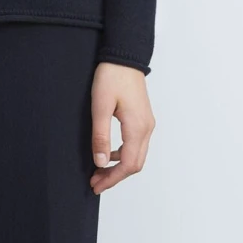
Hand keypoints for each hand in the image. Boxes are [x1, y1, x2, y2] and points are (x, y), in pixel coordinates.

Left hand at [90, 62, 153, 192]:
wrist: (124, 56)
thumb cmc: (111, 77)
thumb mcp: (100, 106)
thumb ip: (101, 136)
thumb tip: (100, 162)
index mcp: (137, 128)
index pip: (127, 165)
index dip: (111, 179)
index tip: (95, 186)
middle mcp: (146, 128)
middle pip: (135, 165)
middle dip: (115, 177)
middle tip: (95, 182)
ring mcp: (147, 124)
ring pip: (137, 156)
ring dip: (119, 167)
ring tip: (98, 170)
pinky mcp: (143, 119)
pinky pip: (136, 145)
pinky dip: (123, 155)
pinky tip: (108, 153)